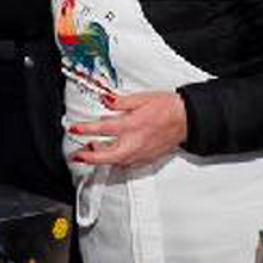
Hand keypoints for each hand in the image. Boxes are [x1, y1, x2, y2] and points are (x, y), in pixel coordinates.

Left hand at [69, 91, 188, 167]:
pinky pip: (128, 164)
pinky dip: (116, 161)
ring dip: (102, 159)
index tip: (74, 129)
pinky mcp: (148, 158)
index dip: (86, 129)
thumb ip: (121, 102)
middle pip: (108, 155)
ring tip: (91, 152)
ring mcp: (142, 153)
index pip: (104, 129)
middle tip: (77, 155)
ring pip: (117, 162)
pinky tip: (111, 155)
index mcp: (133, 125)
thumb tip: (105, 101)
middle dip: (89, 157)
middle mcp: (136, 142)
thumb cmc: (168, 108)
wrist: (188, 119)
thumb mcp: (142, 98)